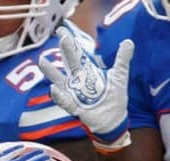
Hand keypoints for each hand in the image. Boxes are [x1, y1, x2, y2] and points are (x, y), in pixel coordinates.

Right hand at [38, 27, 132, 151]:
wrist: (114, 121)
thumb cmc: (114, 99)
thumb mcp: (119, 77)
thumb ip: (122, 60)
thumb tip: (127, 42)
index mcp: (87, 72)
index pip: (77, 55)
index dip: (71, 43)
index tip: (63, 31)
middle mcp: (77, 81)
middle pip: (69, 63)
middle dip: (65, 51)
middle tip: (62, 37)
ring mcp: (73, 94)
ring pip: (60, 81)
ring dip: (51, 72)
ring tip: (42, 61)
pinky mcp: (74, 107)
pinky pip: (64, 101)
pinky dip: (58, 96)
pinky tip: (54, 88)